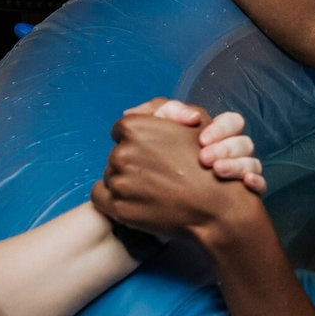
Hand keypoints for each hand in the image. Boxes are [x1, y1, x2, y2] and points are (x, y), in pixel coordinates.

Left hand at [93, 112, 259, 240]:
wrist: (214, 206)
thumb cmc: (206, 162)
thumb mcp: (193, 121)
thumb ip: (160, 109)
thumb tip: (127, 112)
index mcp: (136, 128)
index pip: (121, 130)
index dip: (138, 141)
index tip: (153, 153)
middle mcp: (122, 152)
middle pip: (116, 153)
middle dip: (132, 161)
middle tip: (157, 173)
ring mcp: (119, 180)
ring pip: (111, 174)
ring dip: (125, 180)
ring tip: (152, 188)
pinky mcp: (117, 206)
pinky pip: (100, 196)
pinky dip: (114, 198)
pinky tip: (136, 200)